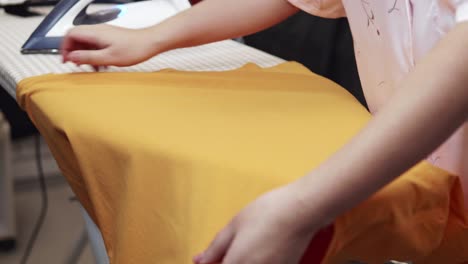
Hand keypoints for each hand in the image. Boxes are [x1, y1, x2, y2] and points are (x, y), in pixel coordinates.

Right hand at [61, 24, 157, 66]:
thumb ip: (89, 57)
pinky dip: (94, 53)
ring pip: (86, 41)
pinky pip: (96, 44)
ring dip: (85, 54)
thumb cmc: (134, 49)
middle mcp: (98, 30)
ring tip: (91, 67)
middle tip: (76, 64)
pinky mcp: (110, 37)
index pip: (70, 34)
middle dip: (74, 51)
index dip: (65, 47)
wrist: (150, 42)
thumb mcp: (109, 57)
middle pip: (76, 37)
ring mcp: (104, 33)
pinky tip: (101, 64)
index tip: (66, 59)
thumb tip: (72, 58)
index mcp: (95, 33)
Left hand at [193, 184, 317, 263]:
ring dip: (242, 262)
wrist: (301, 211)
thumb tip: (200, 261)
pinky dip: (257, 261)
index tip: (209, 261)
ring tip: (245, 247)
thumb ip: (214, 248)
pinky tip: (260, 250)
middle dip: (227, 263)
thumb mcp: (234, 226)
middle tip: (223, 254)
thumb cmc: (268, 213)